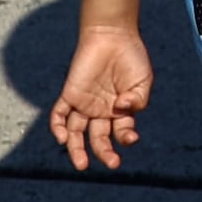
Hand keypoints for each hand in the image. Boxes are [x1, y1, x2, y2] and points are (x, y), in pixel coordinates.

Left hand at [49, 21, 154, 171]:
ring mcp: (84, 104)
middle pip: (98, 138)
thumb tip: (121, 110)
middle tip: (112, 163)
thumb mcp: (143, 81)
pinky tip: (63, 138)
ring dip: (77, 149)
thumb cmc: (131, 58)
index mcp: (120, 111)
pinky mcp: (70, 94)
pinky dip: (58, 127)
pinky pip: (59, 115)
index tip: (131, 137)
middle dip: (104, 152)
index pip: (121, 133)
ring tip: (82, 165)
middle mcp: (101, 111)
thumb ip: (138, 99)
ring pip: (76, 133)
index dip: (126, 139)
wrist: (113, 36)